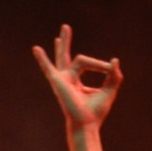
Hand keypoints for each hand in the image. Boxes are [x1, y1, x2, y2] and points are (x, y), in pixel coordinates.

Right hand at [32, 25, 122, 142]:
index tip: (110, 68)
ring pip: (65, 57)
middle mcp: (68, 77)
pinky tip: (36, 49)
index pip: (89, 63)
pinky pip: (48, 69)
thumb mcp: (108, 92)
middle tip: (66, 27)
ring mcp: (62, 79)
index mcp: (77, 80)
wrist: (87, 123)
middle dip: (66, 42)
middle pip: (67, 56)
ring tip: (65, 28)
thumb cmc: (96, 112)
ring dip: (65, 43)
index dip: (102, 65)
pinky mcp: (59, 82)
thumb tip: (115, 60)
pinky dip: (42, 60)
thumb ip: (113, 77)